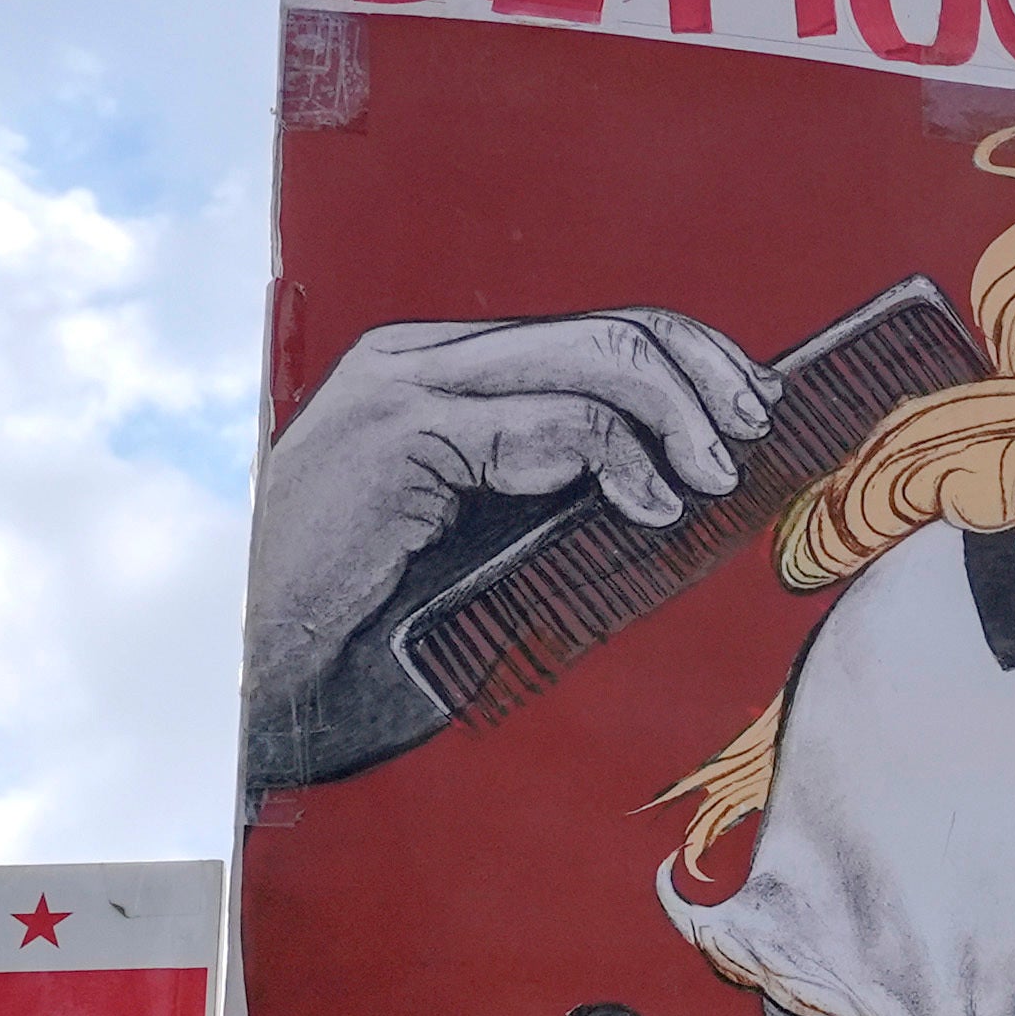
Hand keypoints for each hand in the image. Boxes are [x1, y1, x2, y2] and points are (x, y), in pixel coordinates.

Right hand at [242, 310, 772, 787]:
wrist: (253, 688)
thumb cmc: (360, 641)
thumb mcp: (479, 551)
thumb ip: (551, 502)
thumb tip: (677, 490)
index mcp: (435, 379)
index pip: (589, 335)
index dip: (688, 362)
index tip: (750, 413)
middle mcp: (419, 362)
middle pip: (610, 327)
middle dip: (708, 371)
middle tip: (761, 429)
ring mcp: (406, 388)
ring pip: (598, 355)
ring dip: (682, 413)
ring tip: (718, 474)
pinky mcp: (403, 434)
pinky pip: (558, 422)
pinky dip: (626, 461)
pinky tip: (651, 507)